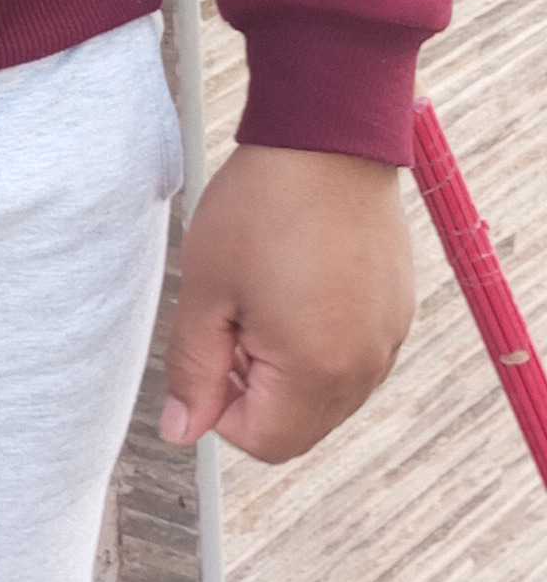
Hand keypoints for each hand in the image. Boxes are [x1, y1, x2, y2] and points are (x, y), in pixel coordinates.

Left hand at [161, 142, 415, 463]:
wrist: (328, 139)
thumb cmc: (261, 207)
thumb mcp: (207, 290)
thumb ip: (194, 370)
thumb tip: (183, 431)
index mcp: (317, 369)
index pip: (264, 442)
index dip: (222, 409)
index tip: (211, 351)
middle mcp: (365, 367)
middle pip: (300, 427)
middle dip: (256, 391)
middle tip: (235, 321)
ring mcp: (389, 339)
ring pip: (327, 397)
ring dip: (288, 369)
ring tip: (267, 298)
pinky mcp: (398, 312)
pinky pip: (354, 359)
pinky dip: (321, 344)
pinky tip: (299, 285)